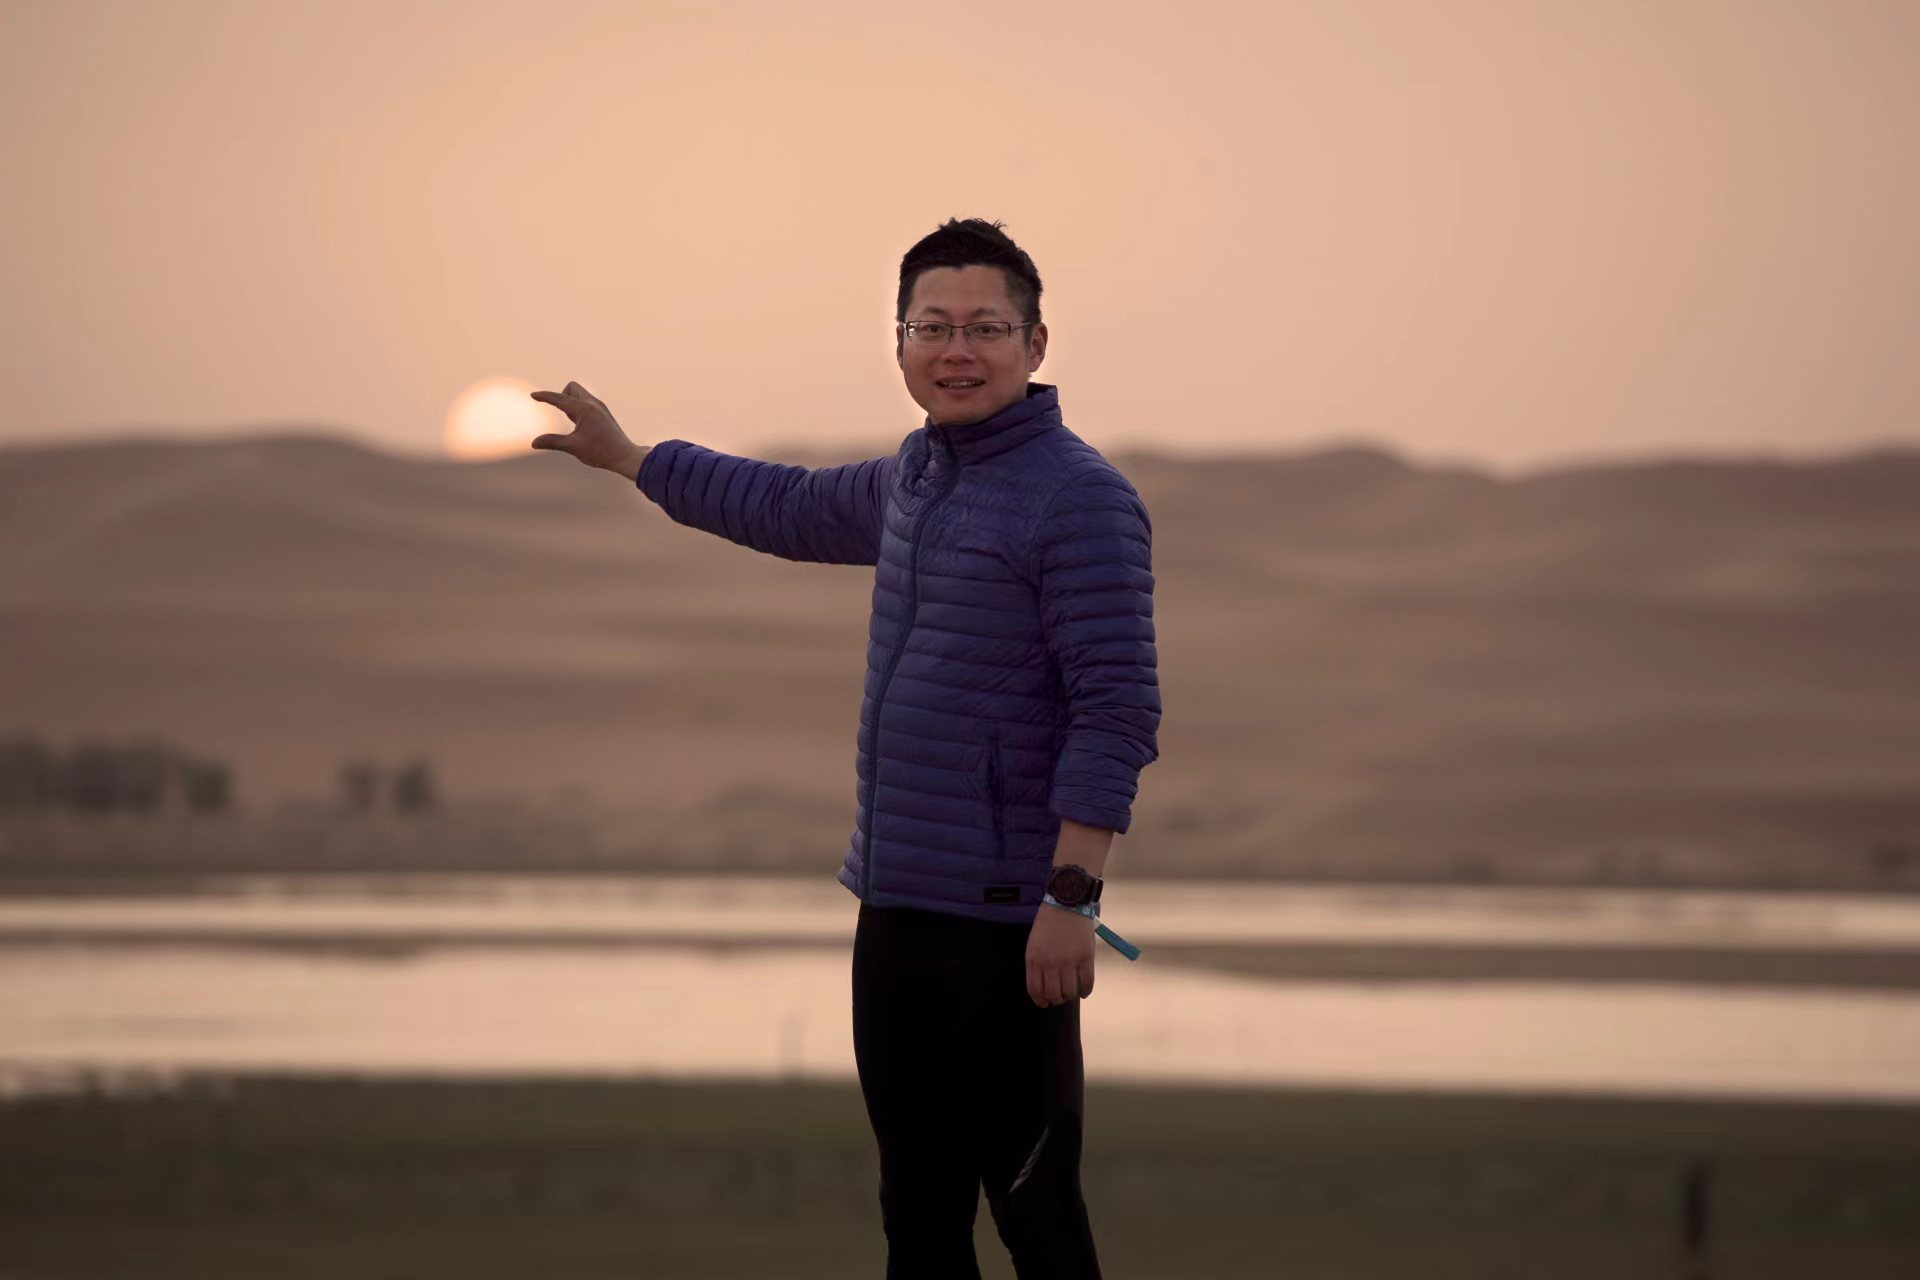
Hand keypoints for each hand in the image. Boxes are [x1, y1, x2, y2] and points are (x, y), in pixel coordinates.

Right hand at [529, 381, 647, 478]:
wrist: (625, 456)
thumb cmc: (600, 452)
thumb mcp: (573, 447)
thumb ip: (553, 442)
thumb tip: (534, 443)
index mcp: (585, 409)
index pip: (559, 398)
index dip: (545, 397)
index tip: (533, 395)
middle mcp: (593, 404)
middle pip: (571, 387)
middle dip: (561, 396)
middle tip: (562, 415)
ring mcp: (600, 407)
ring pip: (580, 394)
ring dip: (570, 402)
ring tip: (573, 423)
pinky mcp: (603, 413)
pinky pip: (586, 402)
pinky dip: (578, 408)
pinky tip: (581, 425)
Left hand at [1027, 903, 1096, 1006]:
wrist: (1066, 904)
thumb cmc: (1048, 923)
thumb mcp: (1034, 943)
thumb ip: (1037, 964)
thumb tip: (1044, 985)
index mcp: (1035, 960)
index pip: (1035, 990)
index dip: (1040, 1001)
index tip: (1045, 1003)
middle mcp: (1050, 964)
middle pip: (1053, 994)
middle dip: (1056, 1000)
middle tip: (1060, 997)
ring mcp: (1069, 962)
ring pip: (1070, 992)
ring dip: (1070, 996)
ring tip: (1072, 993)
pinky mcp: (1085, 959)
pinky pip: (1087, 983)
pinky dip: (1085, 991)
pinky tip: (1084, 991)